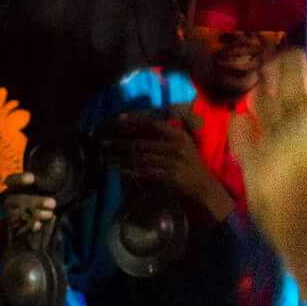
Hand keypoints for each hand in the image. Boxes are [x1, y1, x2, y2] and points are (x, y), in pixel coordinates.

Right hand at [1, 171, 56, 241]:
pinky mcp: (16, 227)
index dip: (19, 179)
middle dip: (36, 201)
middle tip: (53, 203)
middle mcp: (11, 200)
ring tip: (50, 214)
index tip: (32, 178)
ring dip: (36, 214)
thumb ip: (49, 179)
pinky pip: (20, 228)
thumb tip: (56, 172)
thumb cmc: (44, 196)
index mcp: (15, 187)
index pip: (11, 180)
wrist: (41, 216)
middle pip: (19, 199)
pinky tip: (38, 225)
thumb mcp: (46, 186)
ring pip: (20, 214)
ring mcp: (11, 214)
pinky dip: (30, 227)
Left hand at [101, 112, 234, 222]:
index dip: (134, 119)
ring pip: (140, 157)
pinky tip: (119, 170)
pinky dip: (130, 170)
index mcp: (178, 135)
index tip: (117, 118)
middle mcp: (176, 146)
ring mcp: (173, 161)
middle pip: (141, 142)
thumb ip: (164, 137)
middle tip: (102, 141)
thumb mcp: (181, 146)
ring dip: (120, 157)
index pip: (153, 123)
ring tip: (105, 157)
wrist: (204, 187)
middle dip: (119, 142)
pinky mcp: (169, 176)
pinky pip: (144, 171)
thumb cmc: (190, 165)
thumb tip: (139, 130)